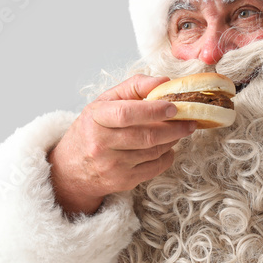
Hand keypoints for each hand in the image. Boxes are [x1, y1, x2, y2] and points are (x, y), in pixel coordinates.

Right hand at [47, 74, 195, 214]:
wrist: (73, 168)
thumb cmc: (93, 129)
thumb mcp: (106, 102)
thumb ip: (134, 87)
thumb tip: (164, 81)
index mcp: (95, 118)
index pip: (127, 114)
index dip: (154, 110)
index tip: (174, 107)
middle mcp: (100, 143)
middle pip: (146, 135)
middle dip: (174, 128)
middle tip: (189, 120)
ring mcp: (112, 165)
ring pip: (154, 151)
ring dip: (172, 140)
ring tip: (178, 131)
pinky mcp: (123, 181)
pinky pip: (155, 167)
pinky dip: (168, 156)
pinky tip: (167, 147)